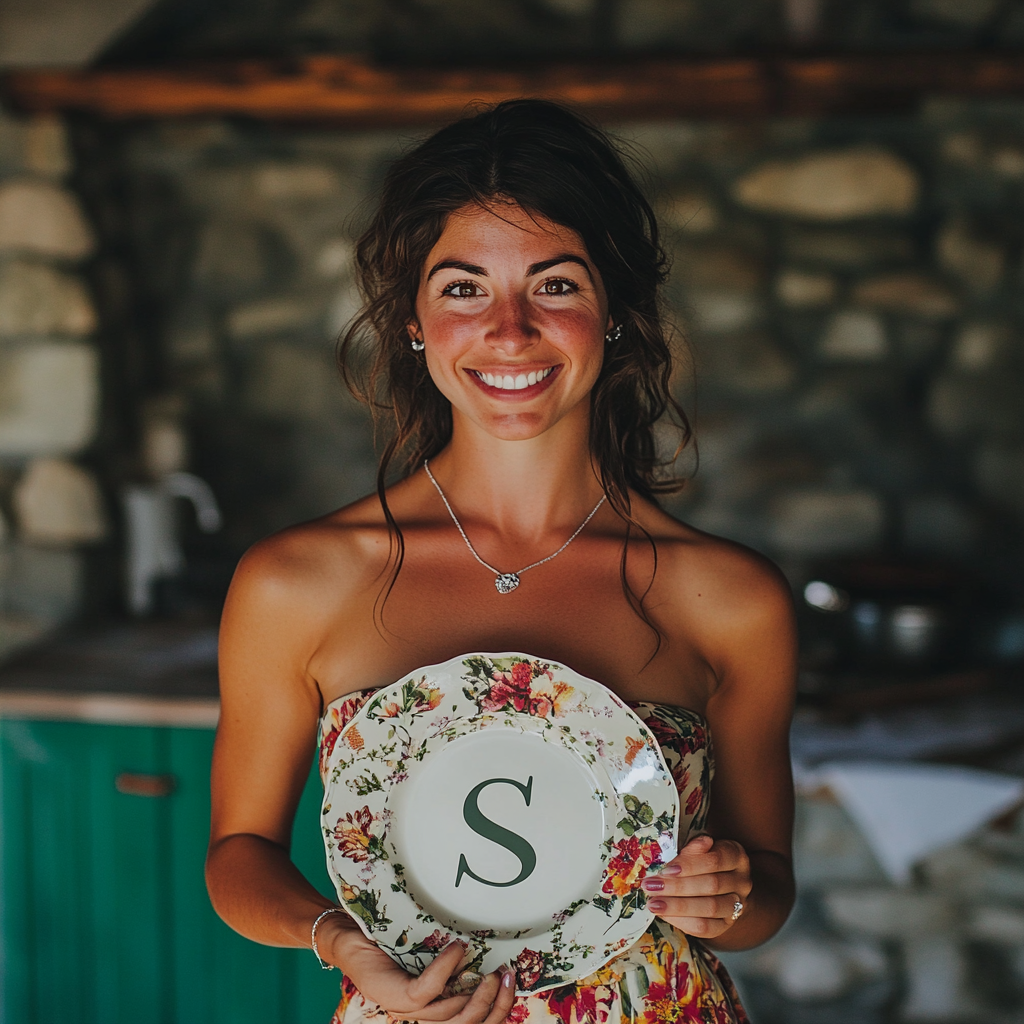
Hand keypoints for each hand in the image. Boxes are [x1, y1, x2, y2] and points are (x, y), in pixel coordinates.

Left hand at [322, 918, 516, 1023]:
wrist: (347, 934)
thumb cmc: (390, 941)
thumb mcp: (431, 954)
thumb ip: (455, 963)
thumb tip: (493, 953)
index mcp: (431, 1011)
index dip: (498, 1012)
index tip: (514, 984)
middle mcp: (419, 1016)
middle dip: (494, 1007)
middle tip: (507, 977)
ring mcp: (404, 1008)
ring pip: (450, 1016)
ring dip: (475, 994)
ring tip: (488, 969)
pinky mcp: (392, 995)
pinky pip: (426, 992)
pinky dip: (446, 970)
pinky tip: (458, 949)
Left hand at [641, 834, 751, 939]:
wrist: (722, 884)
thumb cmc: (704, 859)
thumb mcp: (699, 847)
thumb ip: (690, 848)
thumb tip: (674, 847)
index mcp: (736, 855)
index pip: (716, 860)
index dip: (690, 865)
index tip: (665, 870)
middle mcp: (742, 881)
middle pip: (712, 886)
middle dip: (678, 887)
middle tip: (651, 887)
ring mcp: (738, 905)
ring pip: (710, 908)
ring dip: (678, 907)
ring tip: (653, 903)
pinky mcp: (727, 925)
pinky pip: (707, 928)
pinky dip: (683, 922)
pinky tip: (664, 915)